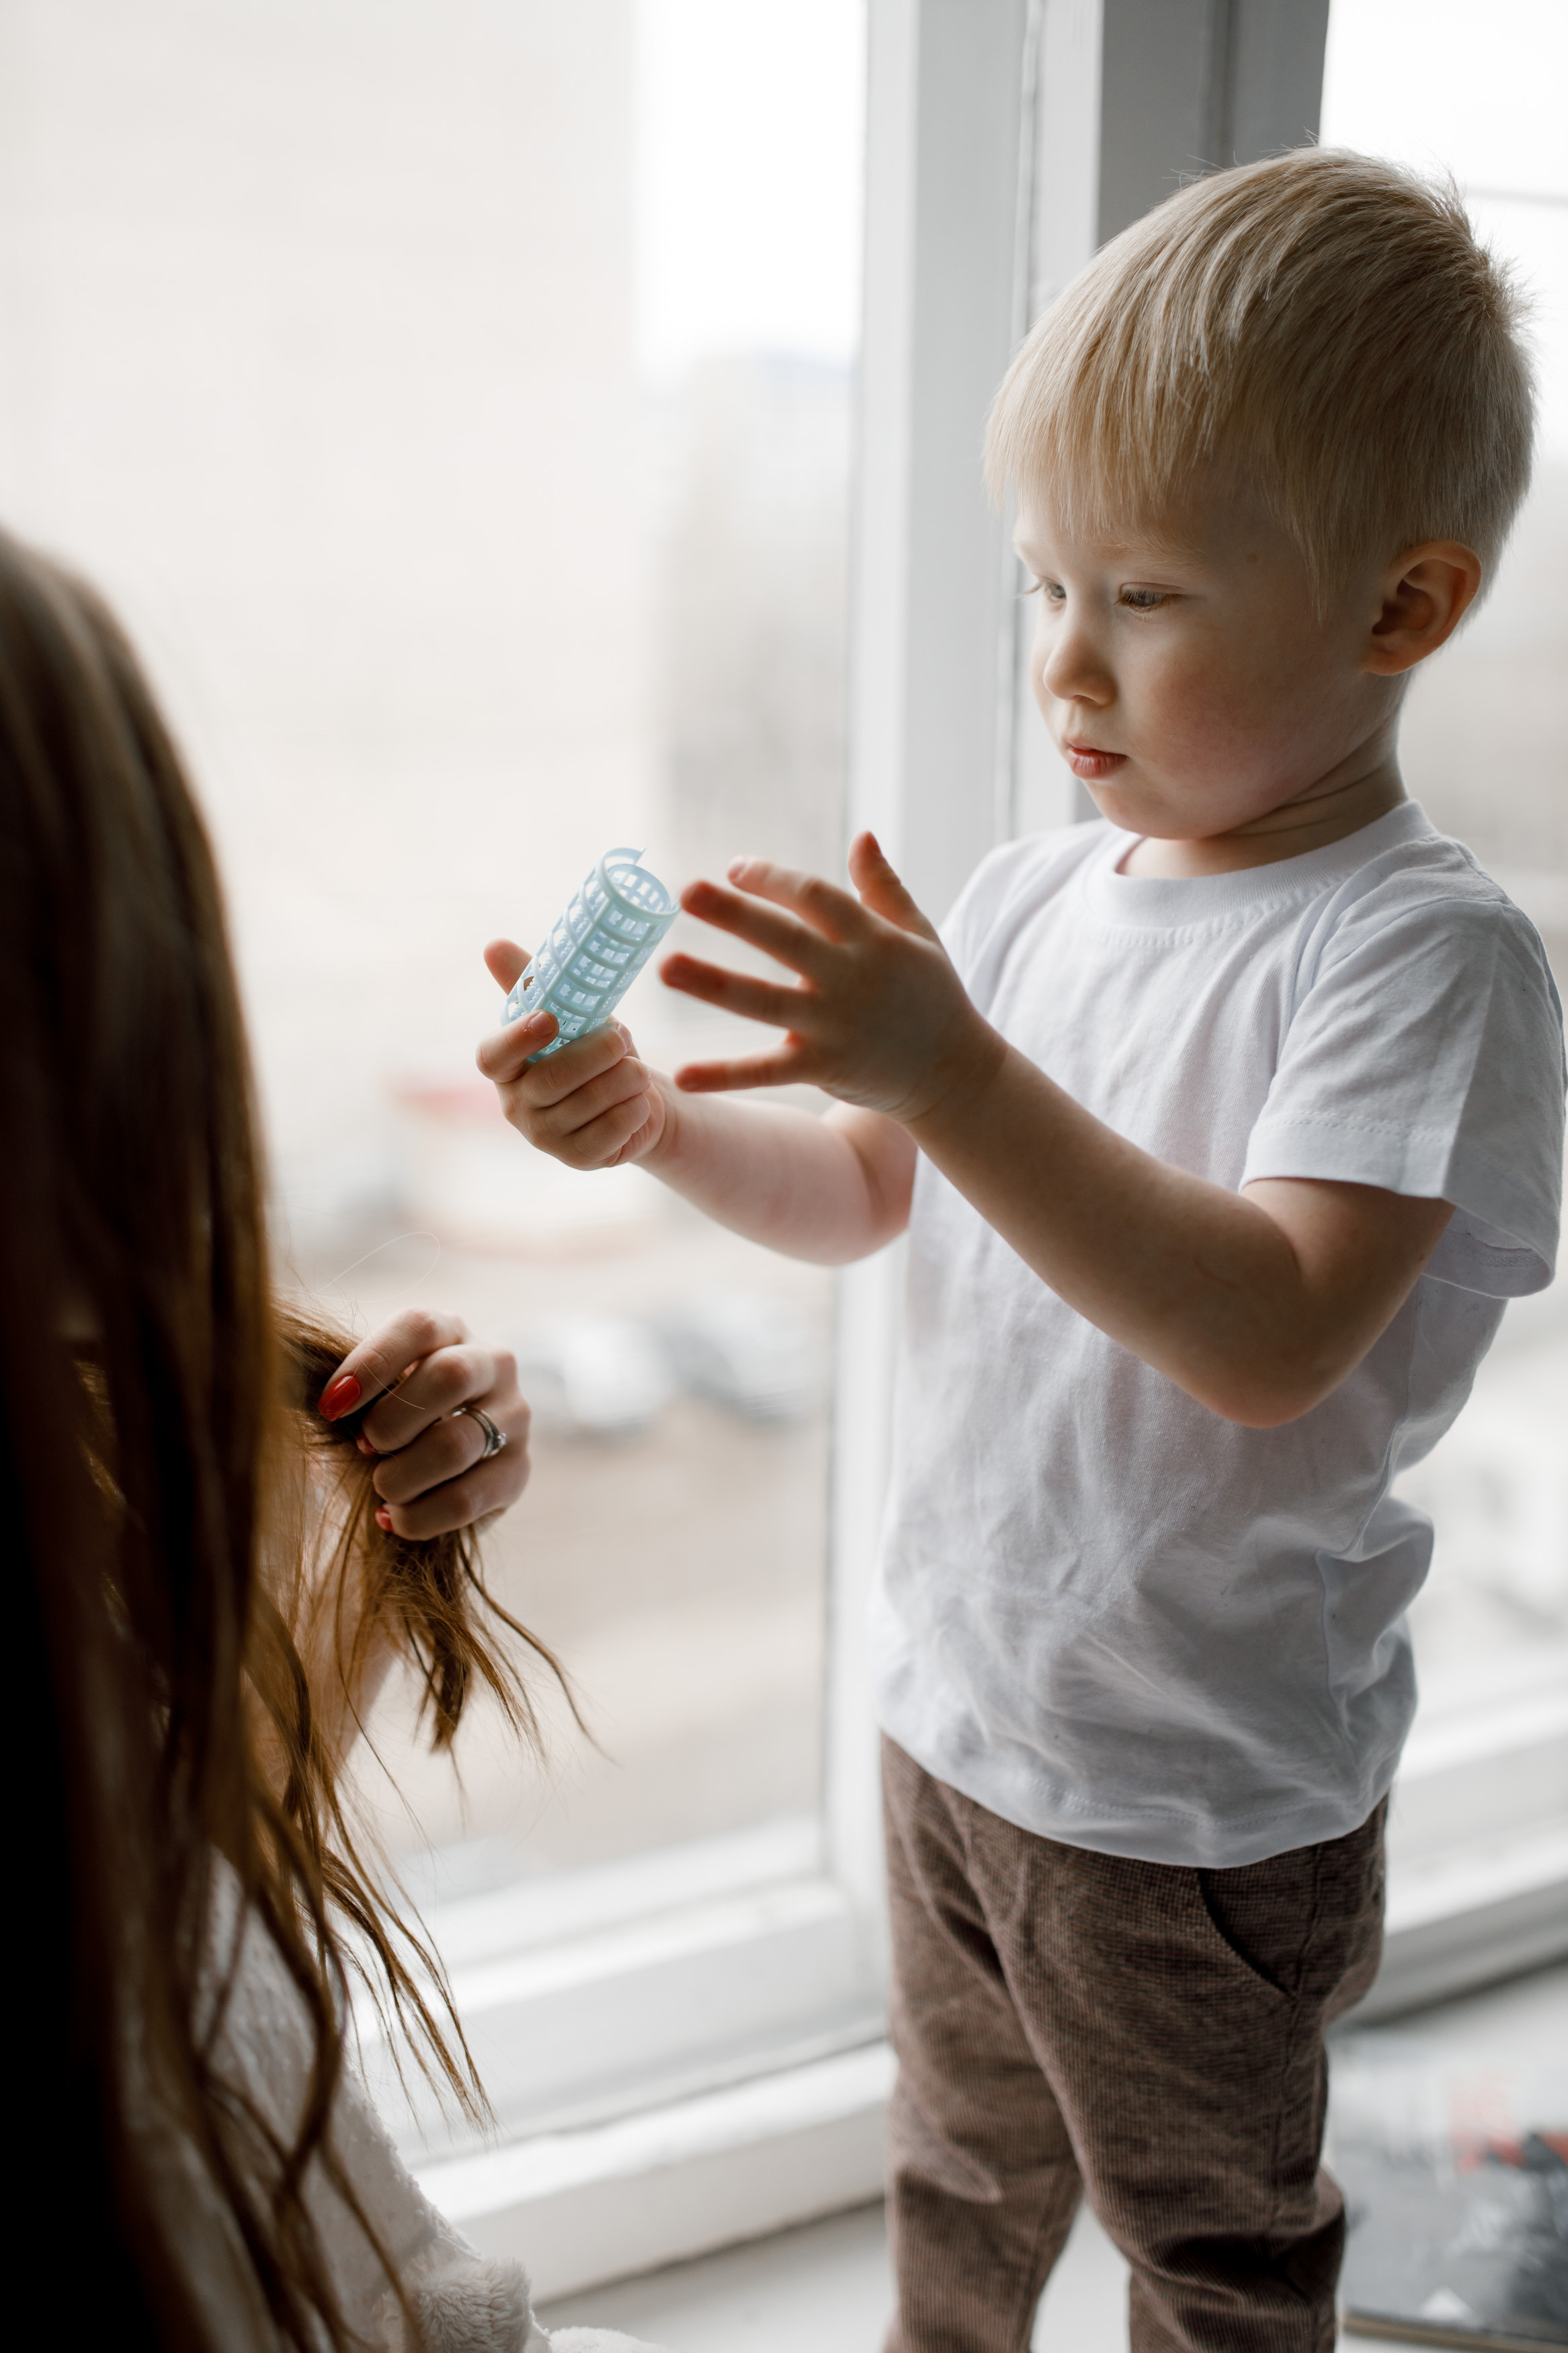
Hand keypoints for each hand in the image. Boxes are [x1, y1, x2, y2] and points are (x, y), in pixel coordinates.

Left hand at [318, 1309, 530, 1538]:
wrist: (427, 1472)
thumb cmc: (384, 1421)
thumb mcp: (365, 1395)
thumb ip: (340, 1391)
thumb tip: (290, 1389)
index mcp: (449, 1330)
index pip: (419, 1327)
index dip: (371, 1365)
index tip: (330, 1407)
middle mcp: (494, 1363)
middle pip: (451, 1376)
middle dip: (392, 1422)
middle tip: (363, 1448)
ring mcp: (514, 1417)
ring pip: (456, 1444)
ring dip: (401, 1475)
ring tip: (379, 1489)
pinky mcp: (519, 1472)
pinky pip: (468, 1499)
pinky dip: (419, 1516)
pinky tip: (394, 1518)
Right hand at [476, 938, 668, 1169]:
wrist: (634, 1097)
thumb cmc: (592, 1048)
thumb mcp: (570, 1012)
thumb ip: (534, 982)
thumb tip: (492, 945)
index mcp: (505, 1067)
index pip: (492, 1057)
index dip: (517, 1039)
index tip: (548, 1019)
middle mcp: (516, 1105)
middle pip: (552, 1079)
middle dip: (595, 1053)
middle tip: (623, 1037)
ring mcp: (545, 1137)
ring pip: (588, 1104)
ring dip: (623, 1079)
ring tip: (637, 1070)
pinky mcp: (579, 1159)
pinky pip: (611, 1131)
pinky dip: (633, 1109)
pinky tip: (640, 1100)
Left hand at [661, 832, 998, 1122]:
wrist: (955, 1074)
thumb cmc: (933, 996)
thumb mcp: (919, 935)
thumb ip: (884, 887)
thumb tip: (862, 836)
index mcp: (872, 940)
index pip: (815, 898)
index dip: (774, 880)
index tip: (735, 869)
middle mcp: (851, 980)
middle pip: (784, 940)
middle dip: (735, 915)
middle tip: (685, 892)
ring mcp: (835, 1027)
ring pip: (764, 1002)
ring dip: (713, 984)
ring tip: (665, 967)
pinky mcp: (824, 1069)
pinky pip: (766, 1071)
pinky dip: (725, 1075)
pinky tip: (680, 1075)